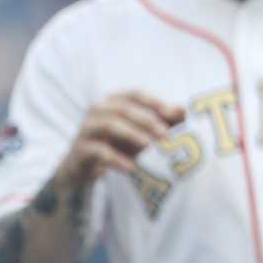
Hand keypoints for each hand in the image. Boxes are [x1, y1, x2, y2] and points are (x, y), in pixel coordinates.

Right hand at [61, 91, 184, 188]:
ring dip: (132, 135)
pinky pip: (98, 150)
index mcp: (114, 101)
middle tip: (166, 136)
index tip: (172, 114)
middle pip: (123, 108)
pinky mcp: (80, 149)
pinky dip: (116, 158)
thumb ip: (163, 121)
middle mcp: (98, 110)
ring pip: (109, 124)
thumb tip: (182, 110)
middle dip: (147, 121)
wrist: (86, 168)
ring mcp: (87, 128)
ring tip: (150, 147)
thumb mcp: (142, 133)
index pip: (135, 94)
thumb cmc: (120, 145)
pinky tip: (132, 168)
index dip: (153, 102)